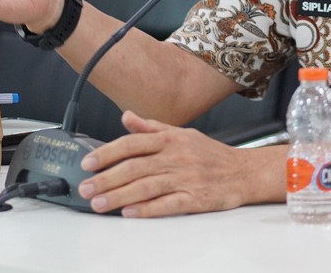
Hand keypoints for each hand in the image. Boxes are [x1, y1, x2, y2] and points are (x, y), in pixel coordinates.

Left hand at [77, 110, 263, 217]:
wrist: (244, 172)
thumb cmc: (211, 154)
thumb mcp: (182, 133)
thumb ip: (152, 127)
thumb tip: (126, 117)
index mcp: (170, 139)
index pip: (132, 143)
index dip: (107, 153)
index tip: (88, 163)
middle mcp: (176, 156)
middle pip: (134, 167)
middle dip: (106, 179)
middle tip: (86, 188)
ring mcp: (186, 177)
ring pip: (146, 187)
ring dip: (119, 196)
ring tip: (99, 204)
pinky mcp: (195, 198)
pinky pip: (167, 205)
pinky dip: (147, 209)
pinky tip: (130, 213)